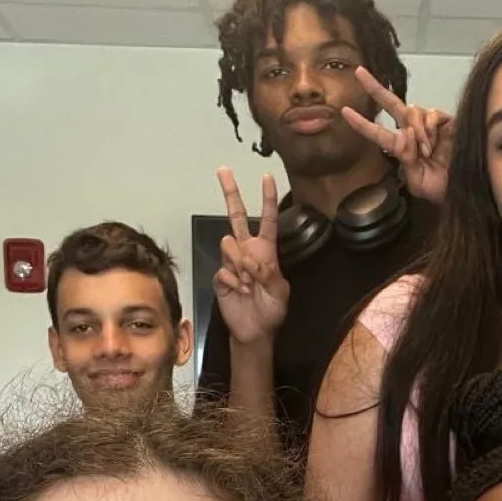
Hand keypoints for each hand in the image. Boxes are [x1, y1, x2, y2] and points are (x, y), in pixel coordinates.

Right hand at [214, 167, 290, 345]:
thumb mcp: (281, 293)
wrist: (254, 330)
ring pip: (228, 246)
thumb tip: (252, 261)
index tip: (267, 177)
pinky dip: (233, 282)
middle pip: (237, 216)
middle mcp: (247, 251)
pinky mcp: (220, 276)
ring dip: (240, 266)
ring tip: (249, 285)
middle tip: (223, 170)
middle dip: (230, 193)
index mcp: (266, 251)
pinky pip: (223, 270)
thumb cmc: (272, 310)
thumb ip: (269, 275)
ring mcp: (232, 262)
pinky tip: (239, 292)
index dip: (267, 199)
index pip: (268, 220)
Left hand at [341, 67, 453, 203]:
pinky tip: (434, 143)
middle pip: (391, 104)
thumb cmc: (440, 189)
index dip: (361, 124)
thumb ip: (405, 160)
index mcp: (402, 149)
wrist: (464, 187)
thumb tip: (404, 133)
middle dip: (374, 88)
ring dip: (416, 131)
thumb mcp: (416, 182)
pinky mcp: (444, 121)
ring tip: (427, 151)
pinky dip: (429, 128)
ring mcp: (428, 125)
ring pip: (411, 111)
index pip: (378, 133)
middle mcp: (412, 132)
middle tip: (359, 72)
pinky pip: (430, 114)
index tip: (344, 112)